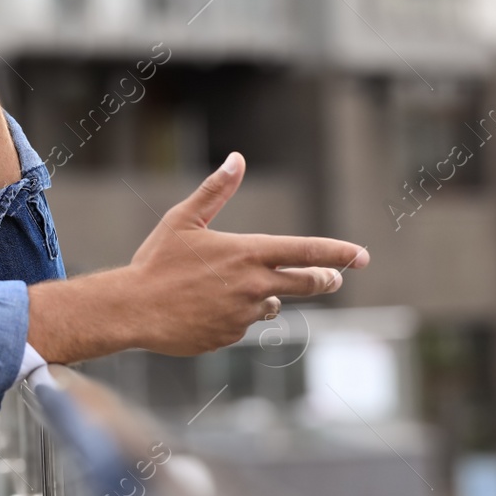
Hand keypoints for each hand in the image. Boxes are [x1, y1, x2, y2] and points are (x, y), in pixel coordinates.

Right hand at [26, 152, 369, 362]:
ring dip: (265, 296)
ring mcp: (245, 315)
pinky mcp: (231, 336)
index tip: (361, 256)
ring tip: (228, 288)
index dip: (338, 253)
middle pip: (306, 283)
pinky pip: (244, 323)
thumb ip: (216, 190)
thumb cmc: (156, 261)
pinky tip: (207, 307)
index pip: (306, 251)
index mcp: (248, 253)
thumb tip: (237, 159)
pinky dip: (235, 314)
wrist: (133, 309)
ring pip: (271, 304)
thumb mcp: (184, 219)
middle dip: (323, 279)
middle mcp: (255, 285)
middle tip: (332, 278)